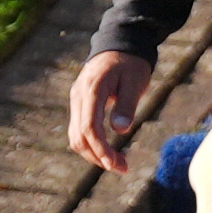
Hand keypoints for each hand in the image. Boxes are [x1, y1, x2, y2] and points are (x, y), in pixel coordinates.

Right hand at [66, 48, 158, 175]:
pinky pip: (79, 129)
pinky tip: (107, 151)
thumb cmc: (131, 63)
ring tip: (118, 163)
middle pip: (79, 136)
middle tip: (123, 168)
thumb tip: (120, 129)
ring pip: (76, 136)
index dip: (101, 150)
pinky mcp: (79, 103)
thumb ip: (126, 105)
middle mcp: (78, 95)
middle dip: (99, 157)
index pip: (90, 128)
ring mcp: (76, 99)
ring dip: (94, 154)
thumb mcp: (135, 81)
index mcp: (92, 89)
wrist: (120, 44)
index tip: (116, 164)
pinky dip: (91, 144)